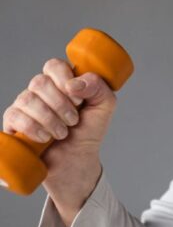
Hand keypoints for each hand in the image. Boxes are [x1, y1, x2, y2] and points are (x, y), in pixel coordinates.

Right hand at [3, 60, 116, 190]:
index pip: (54, 66)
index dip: (65, 80)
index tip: (79, 100)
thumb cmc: (88, 131)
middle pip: (40, 82)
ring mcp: (24, 105)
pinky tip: (45, 137)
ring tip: (62, 133)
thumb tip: (74, 83)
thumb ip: (99, 87)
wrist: (76, 161)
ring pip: (27, 99)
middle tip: (73, 121)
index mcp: (61, 81)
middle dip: (61, 105)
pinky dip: (33, 128)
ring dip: (50, 119)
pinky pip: (15, 116)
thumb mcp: (105, 106)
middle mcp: (40, 90)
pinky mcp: (13, 123)